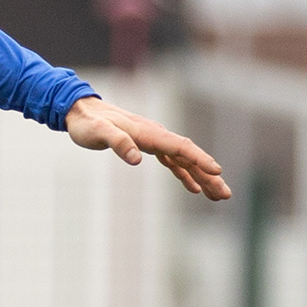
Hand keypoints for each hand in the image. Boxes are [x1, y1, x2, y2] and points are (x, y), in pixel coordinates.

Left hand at [67, 96, 232, 200]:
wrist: (80, 110)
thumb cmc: (87, 123)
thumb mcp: (98, 133)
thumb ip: (118, 143)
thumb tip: (136, 159)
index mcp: (149, 133)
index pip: (181, 147)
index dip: (200, 159)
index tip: (217, 172)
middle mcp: (156, 136)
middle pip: (189, 156)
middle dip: (209, 175)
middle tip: (226, 194)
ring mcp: (154, 141)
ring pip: (185, 161)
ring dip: (202, 177)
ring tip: (219, 195)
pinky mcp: (147, 147)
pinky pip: (173, 162)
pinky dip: (185, 175)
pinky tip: (194, 189)